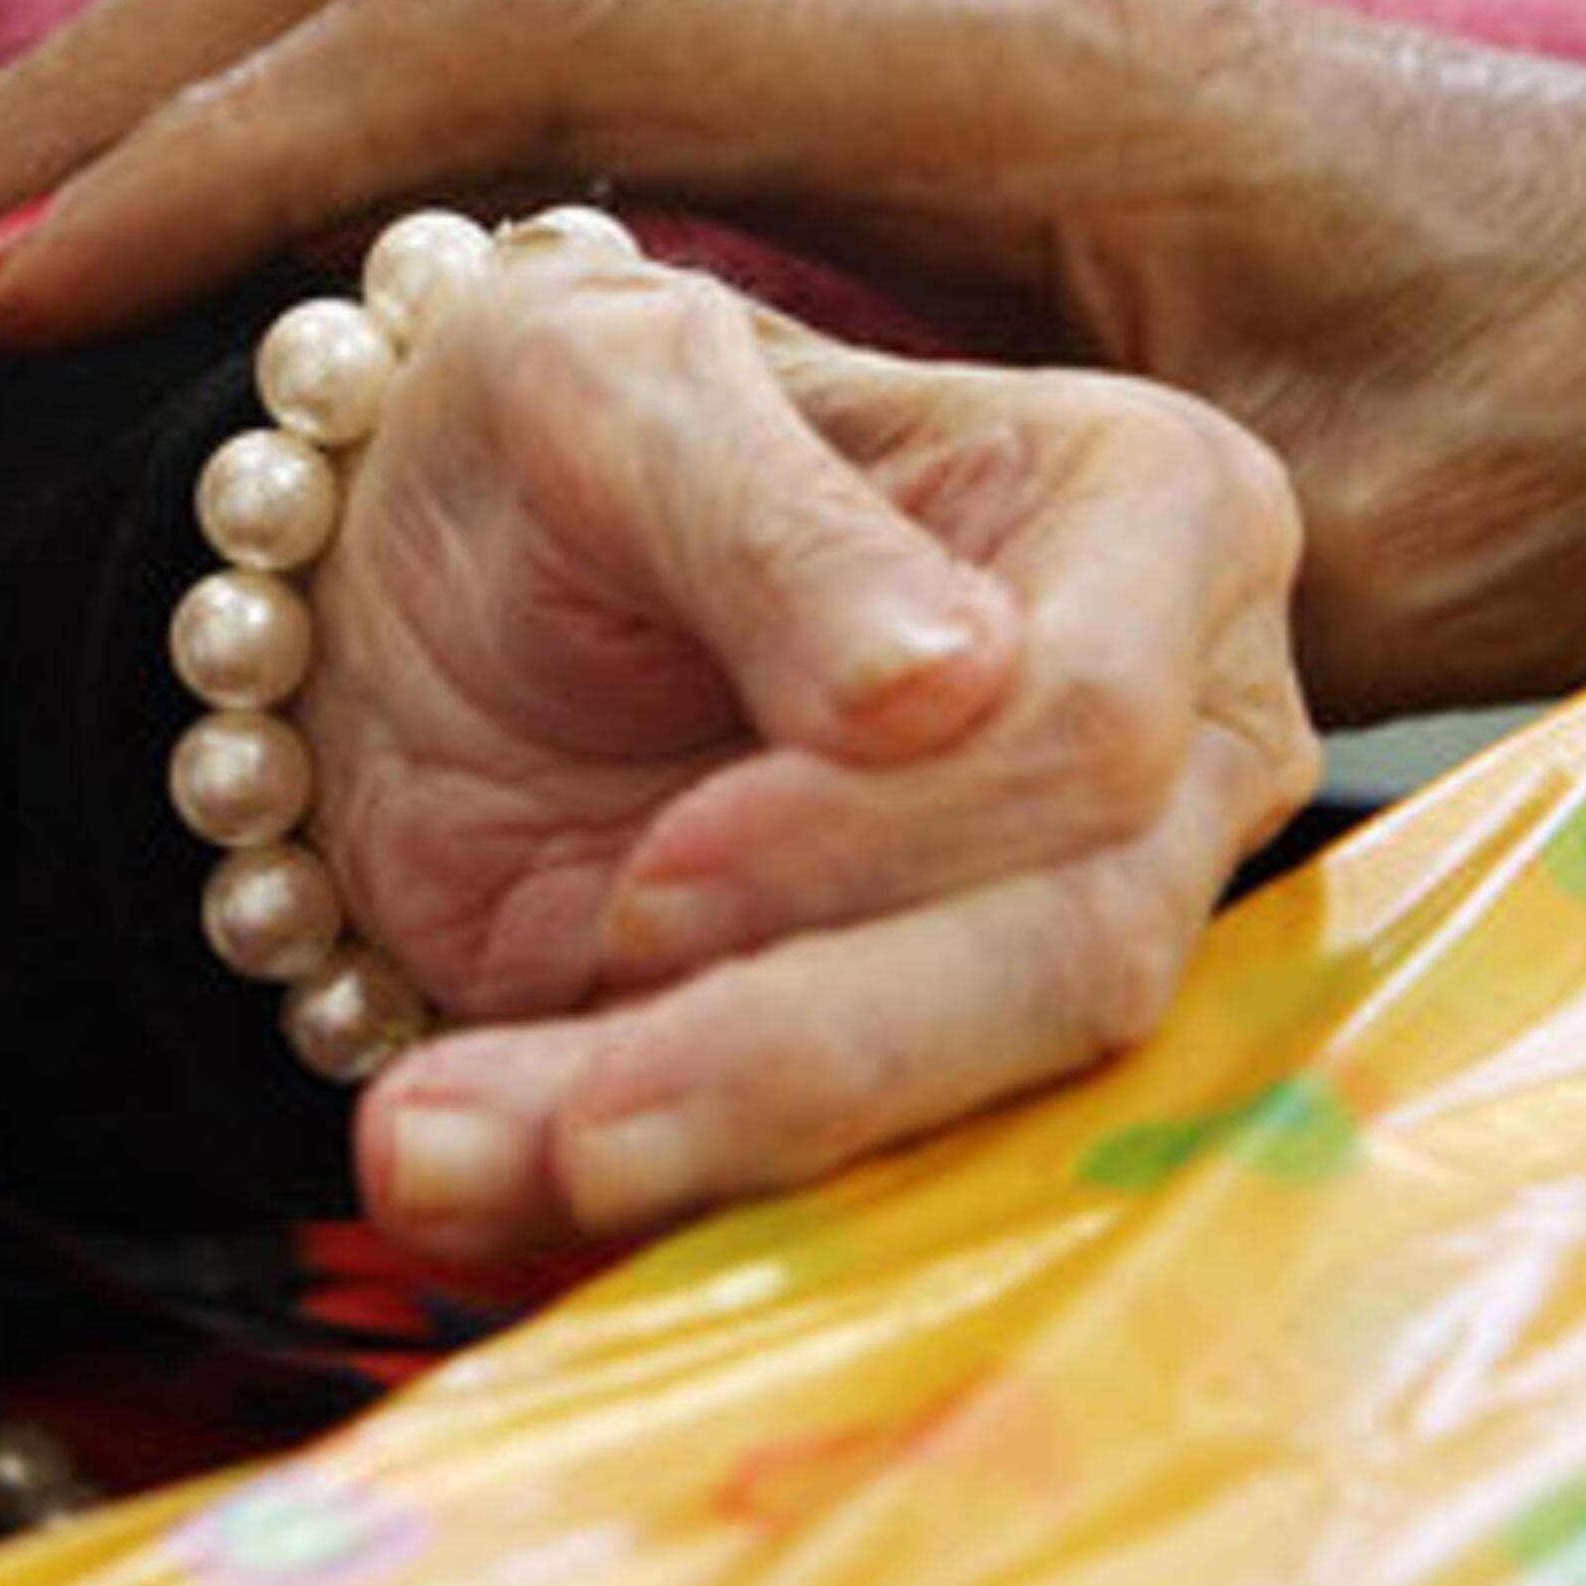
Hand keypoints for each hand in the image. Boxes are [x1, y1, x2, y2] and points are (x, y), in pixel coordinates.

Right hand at [0, 0, 1585, 718]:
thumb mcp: (1339, 528)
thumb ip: (1062, 560)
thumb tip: (823, 693)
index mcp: (975, 59)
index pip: (495, 33)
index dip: (207, 163)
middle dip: (106, 85)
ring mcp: (866, 24)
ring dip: (181, 81)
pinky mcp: (861, 96)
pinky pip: (521, 50)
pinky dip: (312, 129)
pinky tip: (192, 239)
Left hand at [303, 228, 1312, 1258]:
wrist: (416, 585)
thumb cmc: (556, 430)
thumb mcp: (609, 384)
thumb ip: (769, 521)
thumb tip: (947, 686)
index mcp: (1153, 511)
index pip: (1095, 727)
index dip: (887, 833)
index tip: (657, 878)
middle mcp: (1169, 739)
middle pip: (1074, 951)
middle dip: (808, 1051)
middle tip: (572, 1118)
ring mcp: (1076, 916)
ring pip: (984, 1107)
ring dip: (709, 1156)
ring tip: (445, 1148)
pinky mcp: (939, 1064)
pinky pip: (855, 1186)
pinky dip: (637, 1201)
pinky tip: (455, 1172)